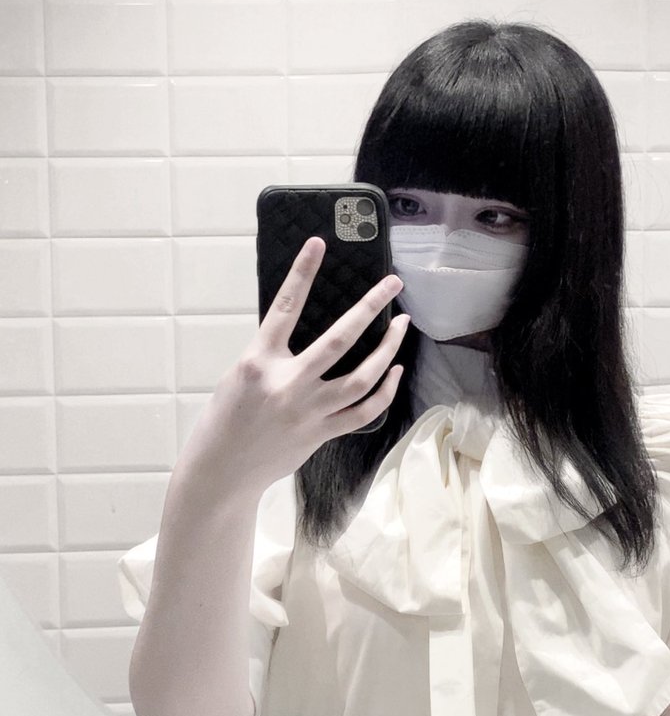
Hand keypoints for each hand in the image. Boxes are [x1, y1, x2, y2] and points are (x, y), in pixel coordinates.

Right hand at [180, 236, 409, 496]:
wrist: (221, 471)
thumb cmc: (225, 419)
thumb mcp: (238, 375)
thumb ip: (271, 354)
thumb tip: (304, 331)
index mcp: (258, 361)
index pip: (284, 307)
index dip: (302, 273)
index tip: (319, 244)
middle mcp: (287, 384)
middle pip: (341, 340)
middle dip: (371, 307)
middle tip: (393, 283)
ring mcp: (308, 411)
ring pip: (362, 378)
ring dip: (388, 350)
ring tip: (401, 326)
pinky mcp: (320, 433)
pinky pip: (363, 411)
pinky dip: (383, 390)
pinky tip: (394, 372)